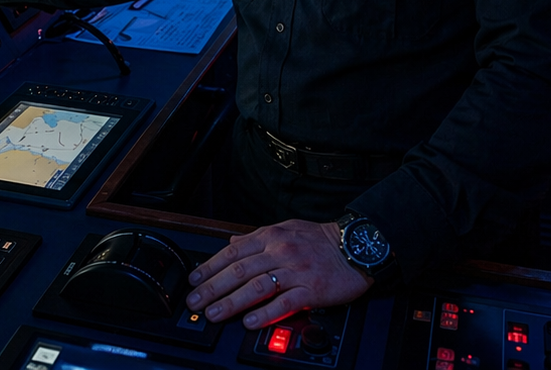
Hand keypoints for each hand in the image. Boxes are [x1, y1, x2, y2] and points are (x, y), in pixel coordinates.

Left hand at [184, 219, 373, 328]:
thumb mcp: (286, 228)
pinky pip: (284, 303)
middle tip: (195, 301)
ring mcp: (295, 271)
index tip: (194, 280)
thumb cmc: (320, 239)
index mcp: (271, 236)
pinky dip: (265, 313)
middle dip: (213, 288)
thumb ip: (257, 237)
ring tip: (215, 313)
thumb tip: (232, 242)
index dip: (210, 267)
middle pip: (239, 271)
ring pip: (256, 287)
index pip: (233, 252)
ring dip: (231, 302)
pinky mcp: (311, 289)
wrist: (356, 246)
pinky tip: (249, 321)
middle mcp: (280, 252)